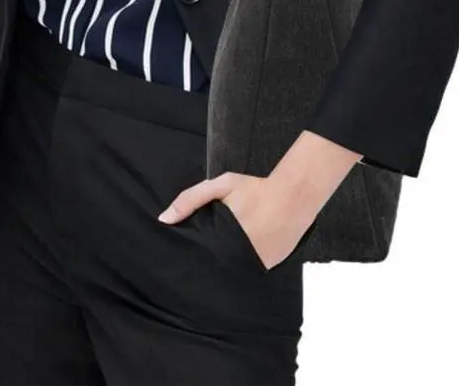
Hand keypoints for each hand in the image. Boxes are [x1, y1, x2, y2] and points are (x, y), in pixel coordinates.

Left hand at [157, 171, 316, 269]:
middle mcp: (238, 257)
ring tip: (217, 261)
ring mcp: (255, 265)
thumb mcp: (222, 185)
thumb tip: (163, 219)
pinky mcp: (267, 268)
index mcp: (223, 239)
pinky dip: (242, 266)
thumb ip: (191, 199)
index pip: (199, 258)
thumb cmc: (255, 188)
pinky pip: (248, 271)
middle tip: (197, 263)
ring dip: (224, 268)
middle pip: (213, 268)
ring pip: (230, 272)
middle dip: (205, 265)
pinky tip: (239, 258)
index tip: (180, 260)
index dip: (190, 259)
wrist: (294, 195)